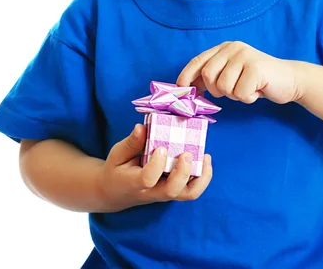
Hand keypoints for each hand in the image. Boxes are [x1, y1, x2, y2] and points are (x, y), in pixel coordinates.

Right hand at [97, 123, 211, 211]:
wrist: (116, 193)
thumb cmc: (116, 170)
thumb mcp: (117, 154)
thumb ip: (130, 143)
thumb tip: (142, 127)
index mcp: (134, 183)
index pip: (148, 179)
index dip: (157, 164)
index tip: (161, 148)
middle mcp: (152, 192)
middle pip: (172, 190)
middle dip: (183, 172)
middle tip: (187, 153)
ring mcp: (164, 194)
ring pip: (187, 194)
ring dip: (201, 177)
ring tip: (206, 157)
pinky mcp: (172, 192)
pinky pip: (191, 190)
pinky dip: (202, 177)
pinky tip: (205, 160)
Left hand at [177, 41, 301, 104]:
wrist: (290, 79)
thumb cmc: (257, 80)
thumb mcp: (232, 73)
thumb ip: (213, 75)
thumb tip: (189, 86)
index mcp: (224, 47)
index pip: (198, 60)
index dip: (187, 75)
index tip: (181, 88)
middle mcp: (232, 48)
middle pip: (209, 76)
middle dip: (217, 90)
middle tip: (233, 91)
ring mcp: (244, 56)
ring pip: (224, 87)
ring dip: (235, 95)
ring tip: (248, 88)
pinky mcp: (256, 68)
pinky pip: (240, 93)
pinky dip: (248, 98)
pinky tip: (257, 90)